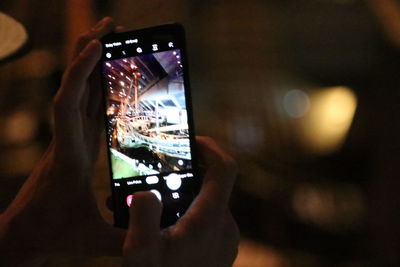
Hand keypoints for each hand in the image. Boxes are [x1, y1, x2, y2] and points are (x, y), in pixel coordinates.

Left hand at [0, 17, 124, 265]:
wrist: (24, 235)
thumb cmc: (56, 235)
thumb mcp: (96, 242)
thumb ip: (127, 236)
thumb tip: (159, 227)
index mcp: (69, 155)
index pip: (68, 105)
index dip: (80, 73)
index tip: (97, 46)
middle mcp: (65, 140)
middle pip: (72, 87)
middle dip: (88, 53)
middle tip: (109, 26)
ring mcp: (67, 140)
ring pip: (77, 93)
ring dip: (91, 65)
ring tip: (110, 40)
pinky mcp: (72, 143)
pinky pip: (83, 107)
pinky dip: (95, 87)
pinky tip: (108, 79)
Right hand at [123, 136, 239, 266]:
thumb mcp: (140, 255)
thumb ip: (142, 217)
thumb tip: (147, 192)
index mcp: (211, 219)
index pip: (225, 168)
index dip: (210, 147)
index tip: (191, 140)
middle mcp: (225, 226)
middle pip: (212, 184)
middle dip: (186, 175)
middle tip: (159, 176)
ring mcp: (225, 240)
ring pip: (207, 203)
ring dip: (184, 197)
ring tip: (155, 206)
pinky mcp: (220, 250)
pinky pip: (207, 221)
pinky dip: (189, 214)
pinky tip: (165, 227)